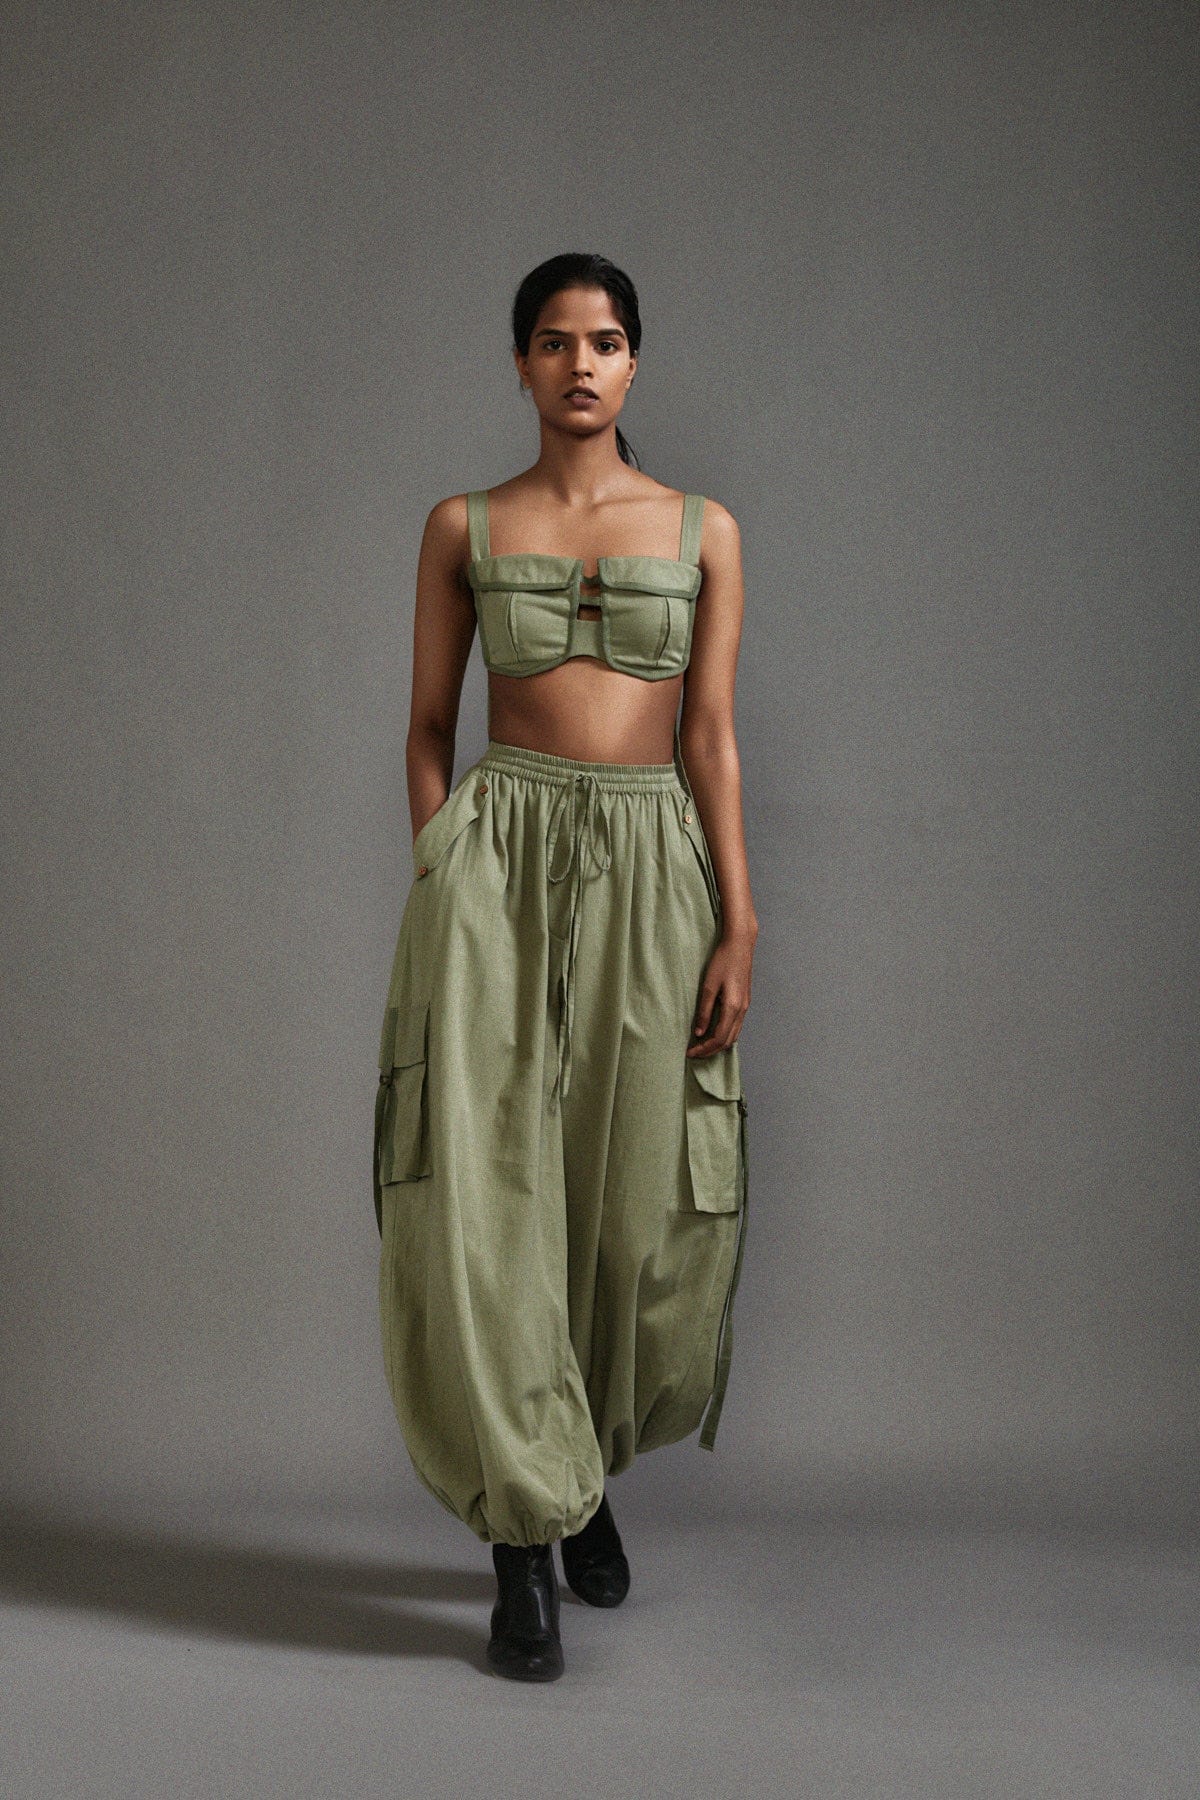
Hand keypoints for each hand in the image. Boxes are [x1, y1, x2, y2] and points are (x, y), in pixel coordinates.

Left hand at [687, 931, 752, 1055]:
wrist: (740, 944)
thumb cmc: (723, 960)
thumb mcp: (708, 985)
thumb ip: (704, 1010)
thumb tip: (699, 1032)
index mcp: (733, 1007)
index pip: (719, 1038)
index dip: (704, 1049)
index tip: (690, 1052)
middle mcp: (742, 1010)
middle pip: (728, 1041)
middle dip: (711, 1050)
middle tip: (694, 1053)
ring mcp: (745, 1006)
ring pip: (734, 1035)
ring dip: (719, 1044)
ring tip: (702, 1045)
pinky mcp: (744, 1001)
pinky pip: (736, 1025)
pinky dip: (725, 1034)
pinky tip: (713, 1031)